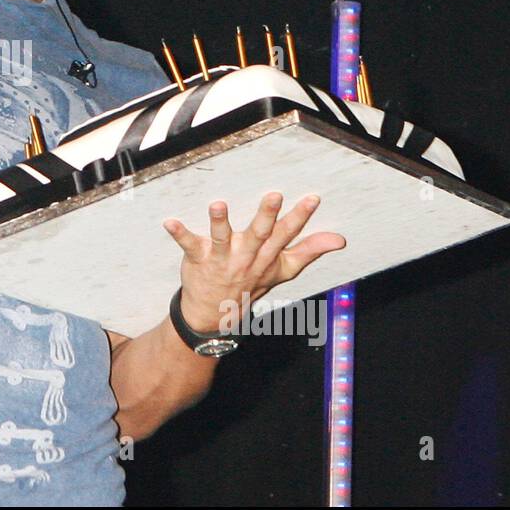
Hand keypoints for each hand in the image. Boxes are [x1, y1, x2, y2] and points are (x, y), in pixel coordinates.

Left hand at [163, 193, 345, 333]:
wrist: (216, 313)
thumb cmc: (251, 283)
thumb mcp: (283, 270)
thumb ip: (309, 251)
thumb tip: (340, 239)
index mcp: (266, 256)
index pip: (286, 235)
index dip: (300, 217)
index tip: (312, 198)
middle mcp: (246, 257)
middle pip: (258, 235)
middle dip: (266, 215)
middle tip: (274, 195)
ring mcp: (221, 259)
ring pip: (222, 238)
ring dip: (220, 222)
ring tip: (218, 204)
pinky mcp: (198, 258)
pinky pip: (188, 244)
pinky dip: (178, 233)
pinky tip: (169, 222)